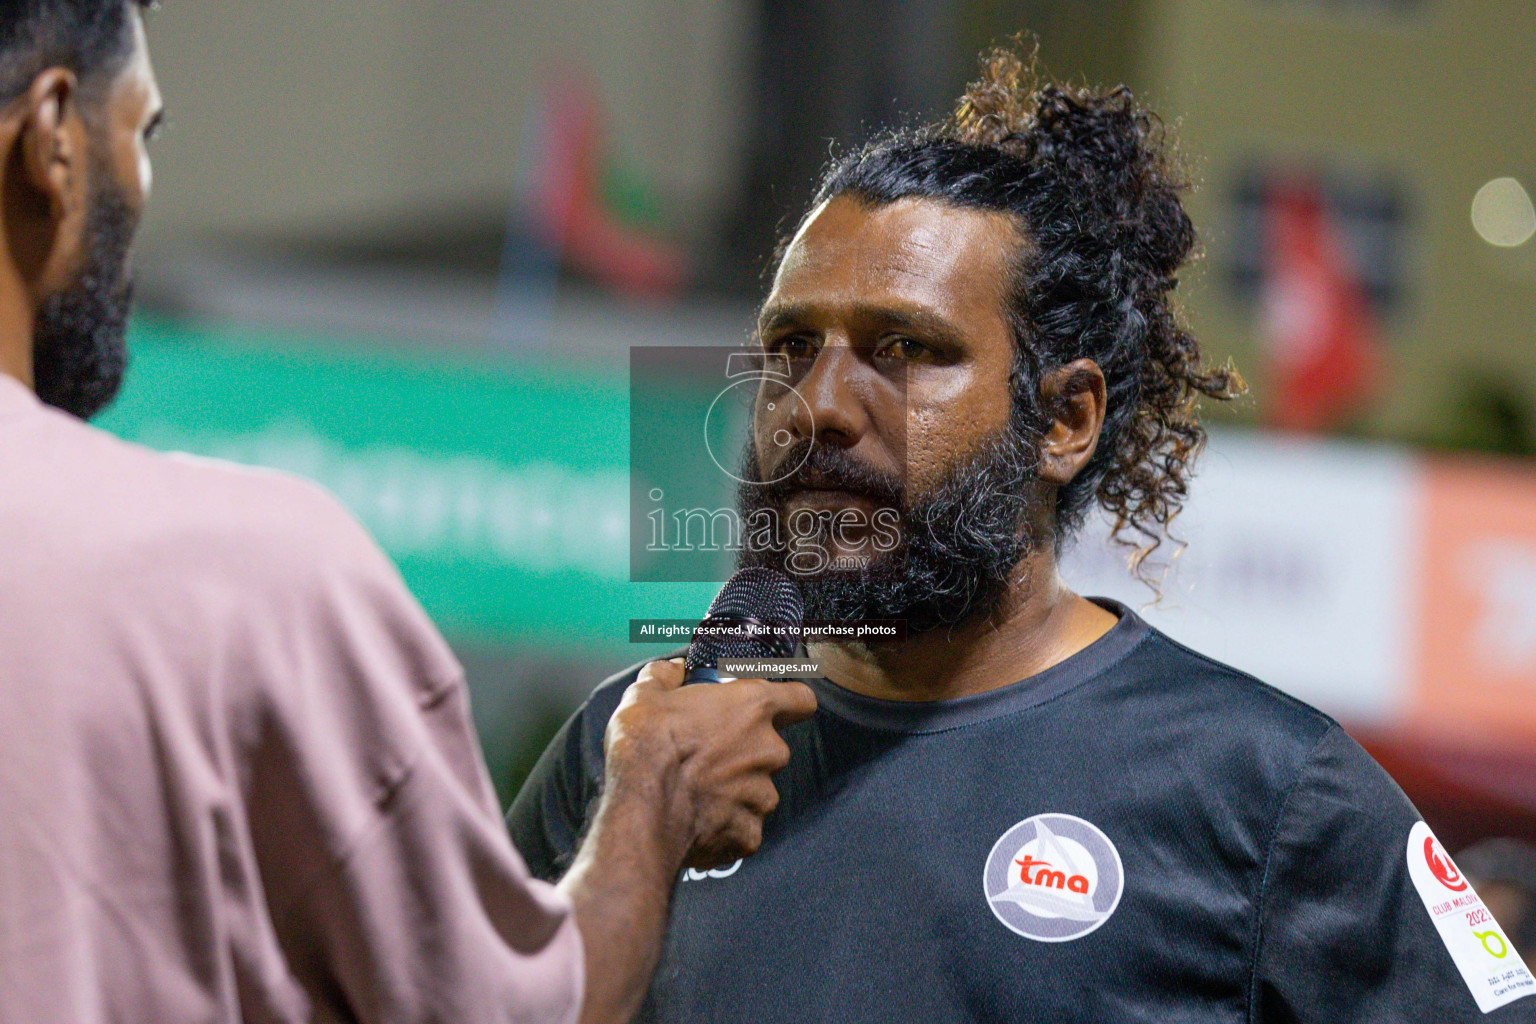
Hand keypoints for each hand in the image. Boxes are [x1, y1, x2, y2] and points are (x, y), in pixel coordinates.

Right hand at [602, 658, 816, 869]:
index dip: (791, 704)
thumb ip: (666, 676)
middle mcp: (769, 750)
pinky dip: (724, 826)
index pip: (801, 700)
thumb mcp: (646, 695)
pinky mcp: (749, 834)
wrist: (640, 808)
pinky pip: (742, 828)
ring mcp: (763, 796)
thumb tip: (672, 669)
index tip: (777, 709)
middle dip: (746, 753)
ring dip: (734, 791)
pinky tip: (695, 821)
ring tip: (696, 792)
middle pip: (772, 749)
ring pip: (757, 791)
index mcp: (753, 708)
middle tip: (709, 756)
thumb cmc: (647, 747)